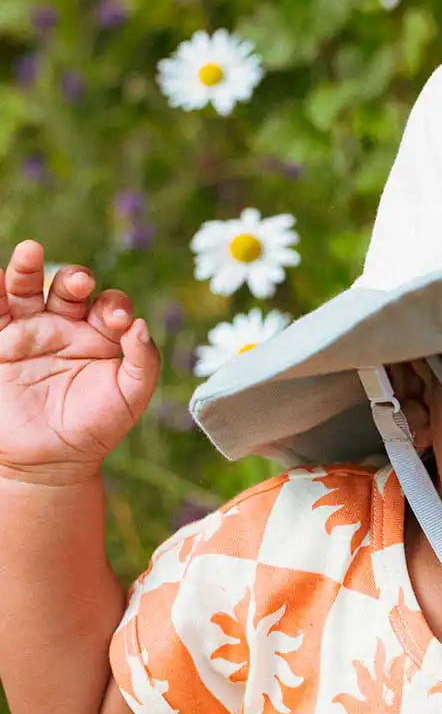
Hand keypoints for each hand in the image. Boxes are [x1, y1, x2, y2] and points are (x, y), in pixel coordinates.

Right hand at [0, 239, 159, 484]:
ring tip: (29, 252)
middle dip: (74, 279)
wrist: (50, 461)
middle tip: (79, 284)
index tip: (119, 322)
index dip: (115, 306)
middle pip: (68, 288)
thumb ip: (144, 361)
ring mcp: (29, 331)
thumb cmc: (97, 427)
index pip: (110, 305)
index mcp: (102, 334)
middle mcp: (66, 325)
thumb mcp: (131, 397)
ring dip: (26, 269)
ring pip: (26, 290)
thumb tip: (142, 326)